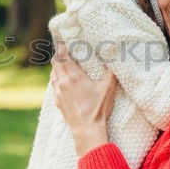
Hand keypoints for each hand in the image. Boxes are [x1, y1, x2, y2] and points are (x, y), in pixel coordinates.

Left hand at [51, 40, 117, 157]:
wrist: (87, 130)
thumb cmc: (98, 109)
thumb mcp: (108, 88)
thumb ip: (111, 72)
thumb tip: (116, 59)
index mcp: (73, 77)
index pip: (62, 56)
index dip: (61, 46)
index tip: (61, 39)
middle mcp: (62, 83)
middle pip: (55, 63)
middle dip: (59, 55)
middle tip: (64, 49)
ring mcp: (58, 93)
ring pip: (53, 75)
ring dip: (58, 68)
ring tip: (65, 65)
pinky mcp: (58, 102)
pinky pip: (54, 86)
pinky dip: (58, 80)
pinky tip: (65, 82)